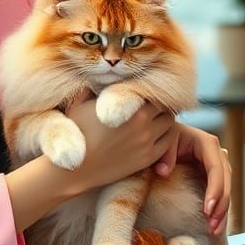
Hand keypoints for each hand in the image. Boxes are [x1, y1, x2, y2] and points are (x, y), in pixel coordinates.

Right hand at [61, 94, 175, 195]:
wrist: (74, 168)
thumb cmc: (75, 134)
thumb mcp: (80, 104)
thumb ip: (93, 88)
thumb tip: (97, 77)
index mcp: (128, 104)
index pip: (151, 90)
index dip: (149, 91)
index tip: (144, 94)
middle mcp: (142, 121)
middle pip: (164, 105)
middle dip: (159, 105)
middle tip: (152, 106)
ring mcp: (146, 141)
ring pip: (170, 123)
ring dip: (163, 119)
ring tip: (154, 120)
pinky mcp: (147, 158)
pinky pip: (168, 143)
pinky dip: (165, 136)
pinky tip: (155, 135)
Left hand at [152, 123, 230, 235]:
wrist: (162, 134)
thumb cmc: (163, 134)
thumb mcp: (164, 139)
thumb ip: (165, 153)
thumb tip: (164, 171)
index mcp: (207, 144)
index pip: (216, 169)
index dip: (215, 190)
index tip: (208, 209)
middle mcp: (216, 155)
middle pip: (225, 182)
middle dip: (221, 205)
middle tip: (212, 225)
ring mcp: (216, 166)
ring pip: (225, 190)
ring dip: (222, 211)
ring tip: (214, 229)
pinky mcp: (211, 177)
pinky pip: (218, 194)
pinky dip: (217, 209)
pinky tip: (214, 224)